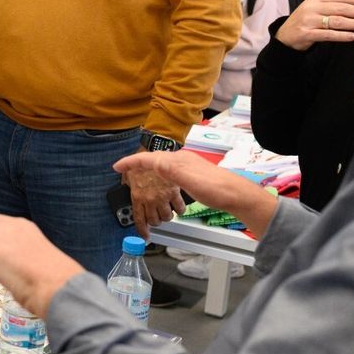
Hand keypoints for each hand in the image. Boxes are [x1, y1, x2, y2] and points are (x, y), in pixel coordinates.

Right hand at [114, 150, 278, 236]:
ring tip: (138, 175)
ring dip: (148, 169)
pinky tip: (163, 183)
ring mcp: (188, 167)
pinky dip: (159, 175)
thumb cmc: (215, 188)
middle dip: (138, 163)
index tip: (117, 167)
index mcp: (178, 160)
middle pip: (154, 159)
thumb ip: (170, 169)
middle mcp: (182, 160)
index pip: (149, 158)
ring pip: (162, 165)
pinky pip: (170, 173)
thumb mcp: (189, 179)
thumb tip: (153, 162)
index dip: (131, 162)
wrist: (236, 195)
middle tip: (124, 170)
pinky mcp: (193, 176)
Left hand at [127, 166, 188, 239]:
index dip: (143, 231)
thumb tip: (125, 187)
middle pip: (154, 221)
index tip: (146, 236)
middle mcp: (149, 200)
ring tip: (167, 210)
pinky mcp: (173, 193)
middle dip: (156, 221)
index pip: (139, 220)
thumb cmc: (143, 161)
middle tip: (157, 217)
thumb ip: (129, 184)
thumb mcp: (130, 174)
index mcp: (137, 197)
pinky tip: (178, 206)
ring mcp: (162, 198)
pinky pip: (179, 208)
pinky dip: (179, 210)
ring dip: (167, 216)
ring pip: (167, 217)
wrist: (155, 152)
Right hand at [273, 0, 353, 50]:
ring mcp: (308, 21)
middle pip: (341, 8)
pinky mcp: (306, 33)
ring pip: (336, 21)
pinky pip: (327, 34)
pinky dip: (341, 36)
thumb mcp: (313, 3)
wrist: (284, 35)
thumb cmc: (304, 19)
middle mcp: (312, 7)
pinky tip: (353, 36)